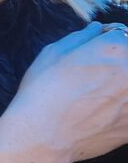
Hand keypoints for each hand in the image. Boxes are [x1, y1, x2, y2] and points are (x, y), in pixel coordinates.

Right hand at [0, 22, 127, 162]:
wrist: (43, 133)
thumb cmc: (43, 89)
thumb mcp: (53, 52)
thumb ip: (81, 37)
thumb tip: (96, 30)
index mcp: (113, 48)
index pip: (122, 35)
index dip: (107, 41)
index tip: (97, 49)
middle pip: (127, 61)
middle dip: (115, 66)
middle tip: (94, 77)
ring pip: (126, 88)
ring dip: (117, 88)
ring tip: (95, 95)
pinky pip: (127, 111)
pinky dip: (119, 110)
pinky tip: (100, 113)